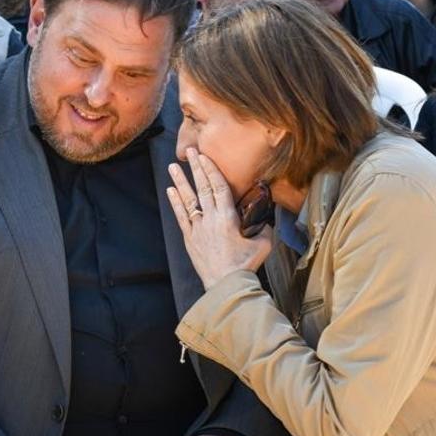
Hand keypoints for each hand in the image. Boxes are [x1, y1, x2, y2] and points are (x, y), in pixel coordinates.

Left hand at [166, 150, 271, 289]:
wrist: (226, 284)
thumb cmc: (246, 264)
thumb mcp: (263, 242)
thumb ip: (263, 225)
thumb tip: (265, 214)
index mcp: (228, 217)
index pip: (219, 187)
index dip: (211, 169)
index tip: (205, 156)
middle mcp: (210, 219)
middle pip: (202, 188)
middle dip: (196, 168)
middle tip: (190, 151)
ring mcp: (198, 228)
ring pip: (188, 199)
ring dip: (181, 181)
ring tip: (173, 166)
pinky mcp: (190, 239)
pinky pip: (181, 217)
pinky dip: (175, 202)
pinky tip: (170, 190)